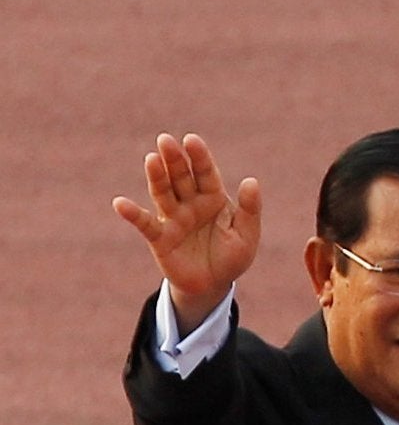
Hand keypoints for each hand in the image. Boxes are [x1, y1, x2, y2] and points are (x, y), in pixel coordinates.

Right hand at [112, 133, 262, 332]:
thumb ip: (249, 210)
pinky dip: (132, 214)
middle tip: (166, 140)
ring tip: (151, 160)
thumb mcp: (247, 235)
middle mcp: (190, 203)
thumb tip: (251, 181)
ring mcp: (173, 218)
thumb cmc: (231, 257)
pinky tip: (120, 203)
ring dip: (156, 176)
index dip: (199, 157)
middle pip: (180, 177)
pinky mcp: (159, 237)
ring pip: (163, 192)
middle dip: (174, 159)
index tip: (191, 140)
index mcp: (213, 198)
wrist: (214, 284)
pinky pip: (144, 223)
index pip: (205, 173)